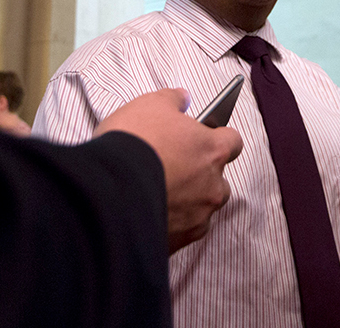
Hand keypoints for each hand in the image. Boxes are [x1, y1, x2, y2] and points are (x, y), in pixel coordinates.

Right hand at [96, 88, 243, 252]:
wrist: (106, 189)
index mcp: (212, 150)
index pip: (233, 141)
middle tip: (173, 166)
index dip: (218, 137)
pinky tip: (150, 211)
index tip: (204, 136)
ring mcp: (197, 216)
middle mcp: (212, 185)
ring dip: (188, 201)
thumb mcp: (149, 104)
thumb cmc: (132, 143)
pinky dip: (171, 223)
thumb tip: (182, 98)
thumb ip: (172, 99)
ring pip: (202, 208)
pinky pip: (182, 231)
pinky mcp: (178, 241)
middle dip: (202, 174)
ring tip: (159, 191)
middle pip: (219, 180)